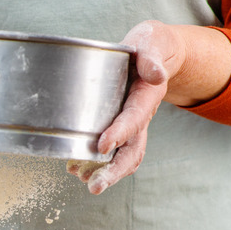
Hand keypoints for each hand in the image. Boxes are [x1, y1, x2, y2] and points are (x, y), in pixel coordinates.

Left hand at [68, 20, 183, 193]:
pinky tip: (74, 168)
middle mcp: (139, 117)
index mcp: (146, 98)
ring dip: (102, 172)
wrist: (155, 52)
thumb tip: (156, 74)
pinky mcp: (116, 126)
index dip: (120, 133)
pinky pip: (109, 152)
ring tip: (81, 180)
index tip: (102, 146)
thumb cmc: (150, 46)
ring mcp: (129, 125)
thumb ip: (151, 57)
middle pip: (131, 151)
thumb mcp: (152, 43)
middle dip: (113, 171)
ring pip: (120, 157)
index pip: (133, 119)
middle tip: (94, 187)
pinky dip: (93, 162)